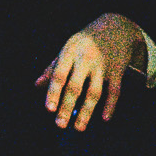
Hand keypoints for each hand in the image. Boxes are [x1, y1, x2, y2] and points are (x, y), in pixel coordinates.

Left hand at [36, 13, 145, 130]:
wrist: (117, 26)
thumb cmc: (86, 40)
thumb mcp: (68, 48)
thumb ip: (53, 67)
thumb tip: (37, 86)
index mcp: (70, 52)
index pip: (59, 75)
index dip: (53, 93)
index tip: (49, 109)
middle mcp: (86, 59)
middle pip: (75, 86)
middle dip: (66, 107)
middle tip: (60, 125)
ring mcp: (103, 65)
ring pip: (94, 92)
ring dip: (86, 112)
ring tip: (78, 128)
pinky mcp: (117, 71)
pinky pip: (114, 91)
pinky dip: (110, 105)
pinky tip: (105, 118)